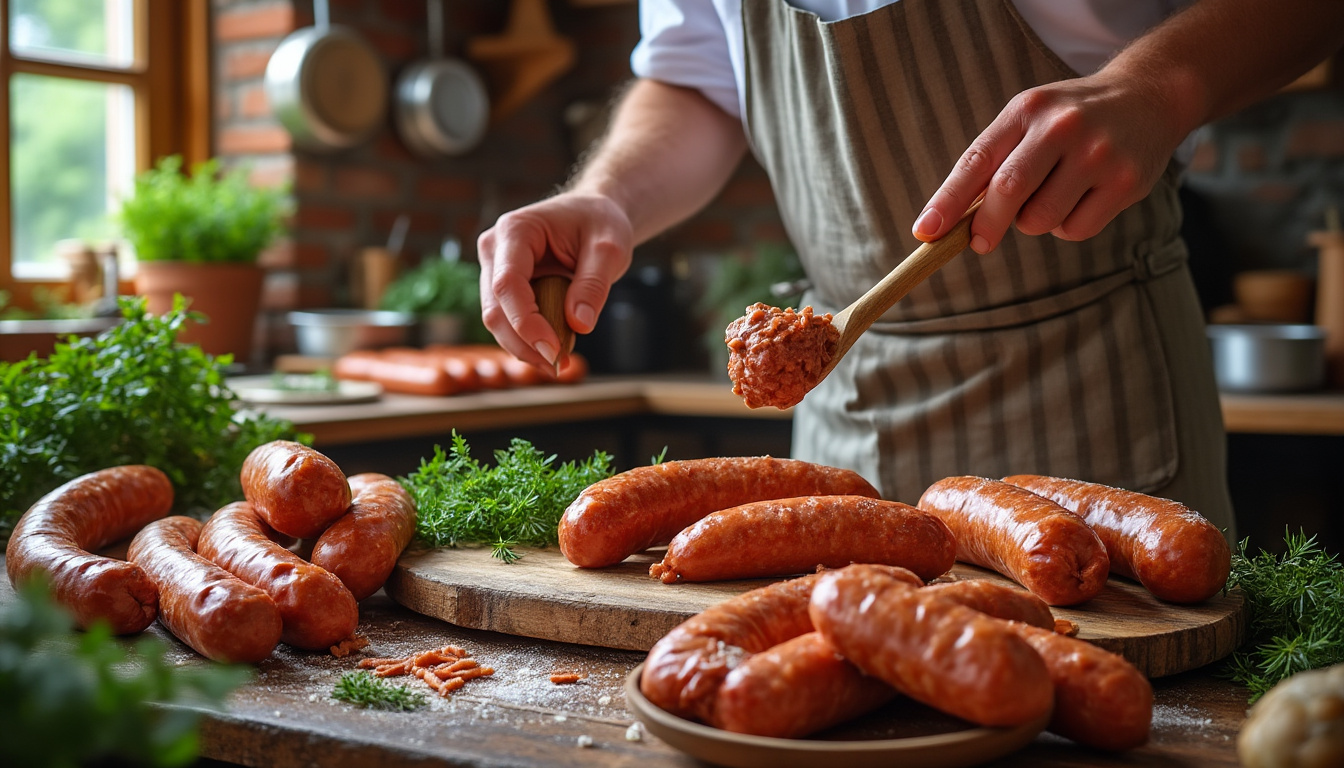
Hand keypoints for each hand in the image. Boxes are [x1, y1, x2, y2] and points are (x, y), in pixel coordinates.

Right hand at [477, 191, 632, 369]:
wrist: (593, 215)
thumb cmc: (600, 223)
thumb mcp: (610, 248)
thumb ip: (594, 284)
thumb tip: (578, 325)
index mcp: (515, 230)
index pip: (508, 284)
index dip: (526, 322)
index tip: (554, 350)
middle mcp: (495, 249)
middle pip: (495, 309)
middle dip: (524, 343)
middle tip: (560, 366)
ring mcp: (494, 270)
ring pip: (497, 321)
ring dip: (525, 348)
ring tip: (561, 363)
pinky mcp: (502, 288)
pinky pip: (508, 322)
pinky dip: (529, 342)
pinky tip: (555, 352)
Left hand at [912, 69, 1187, 251]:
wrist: (1149, 97)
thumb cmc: (1069, 119)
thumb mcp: (1028, 121)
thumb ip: (993, 162)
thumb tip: (950, 221)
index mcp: (1026, 111)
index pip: (977, 160)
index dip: (947, 200)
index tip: (925, 232)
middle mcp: (1062, 127)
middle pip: (1008, 191)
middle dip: (986, 226)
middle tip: (979, 242)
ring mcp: (1098, 154)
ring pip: (1041, 218)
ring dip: (1034, 221)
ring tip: (1052, 195)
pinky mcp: (1126, 182)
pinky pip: (1076, 230)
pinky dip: (1068, 226)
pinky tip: (1082, 198)